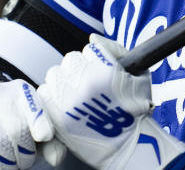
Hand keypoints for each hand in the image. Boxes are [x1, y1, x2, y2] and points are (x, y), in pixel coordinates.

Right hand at [0, 79, 66, 168]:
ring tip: (10, 159)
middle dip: (25, 154)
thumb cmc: (15, 120)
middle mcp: (0, 95)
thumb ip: (52, 142)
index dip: (40, 124)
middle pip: (17, 132)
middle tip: (24, 157)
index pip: (34, 108)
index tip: (44, 135)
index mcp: (22, 92)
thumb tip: (55, 158)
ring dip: (8, 162)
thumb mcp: (36, 124)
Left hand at [38, 35, 184, 169]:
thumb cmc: (136, 110)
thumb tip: (92, 38)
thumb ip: (115, 49)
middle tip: (89, 84)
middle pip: (70, 60)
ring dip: (64, 81)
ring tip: (78, 95)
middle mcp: (84, 84)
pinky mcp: (57, 117)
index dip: (96, 60)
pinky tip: (66, 102)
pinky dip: (52, 95)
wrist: (127, 146)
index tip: (103, 72)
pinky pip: (44, 93)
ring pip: (55, 75)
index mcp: (105, 72)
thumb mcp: (139, 75)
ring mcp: (68, 101)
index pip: (89, 49)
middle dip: (78, 69)